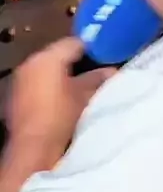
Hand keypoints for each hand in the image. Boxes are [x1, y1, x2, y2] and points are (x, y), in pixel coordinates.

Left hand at [5, 38, 115, 169]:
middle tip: (102, 70)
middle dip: (80, 62)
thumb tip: (113, 70)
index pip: (73, 43)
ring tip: (89, 85)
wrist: (34, 148)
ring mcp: (23, 80)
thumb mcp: (84, 97)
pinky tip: (70, 97)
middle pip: (60, 56)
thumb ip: (98, 79)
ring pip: (51, 70)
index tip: (108, 54)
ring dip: (67, 75)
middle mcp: (31, 64)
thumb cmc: (61, 117)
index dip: (93, 48)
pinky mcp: (20, 97)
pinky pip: (42, 83)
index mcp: (46, 58)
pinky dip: (56, 87)